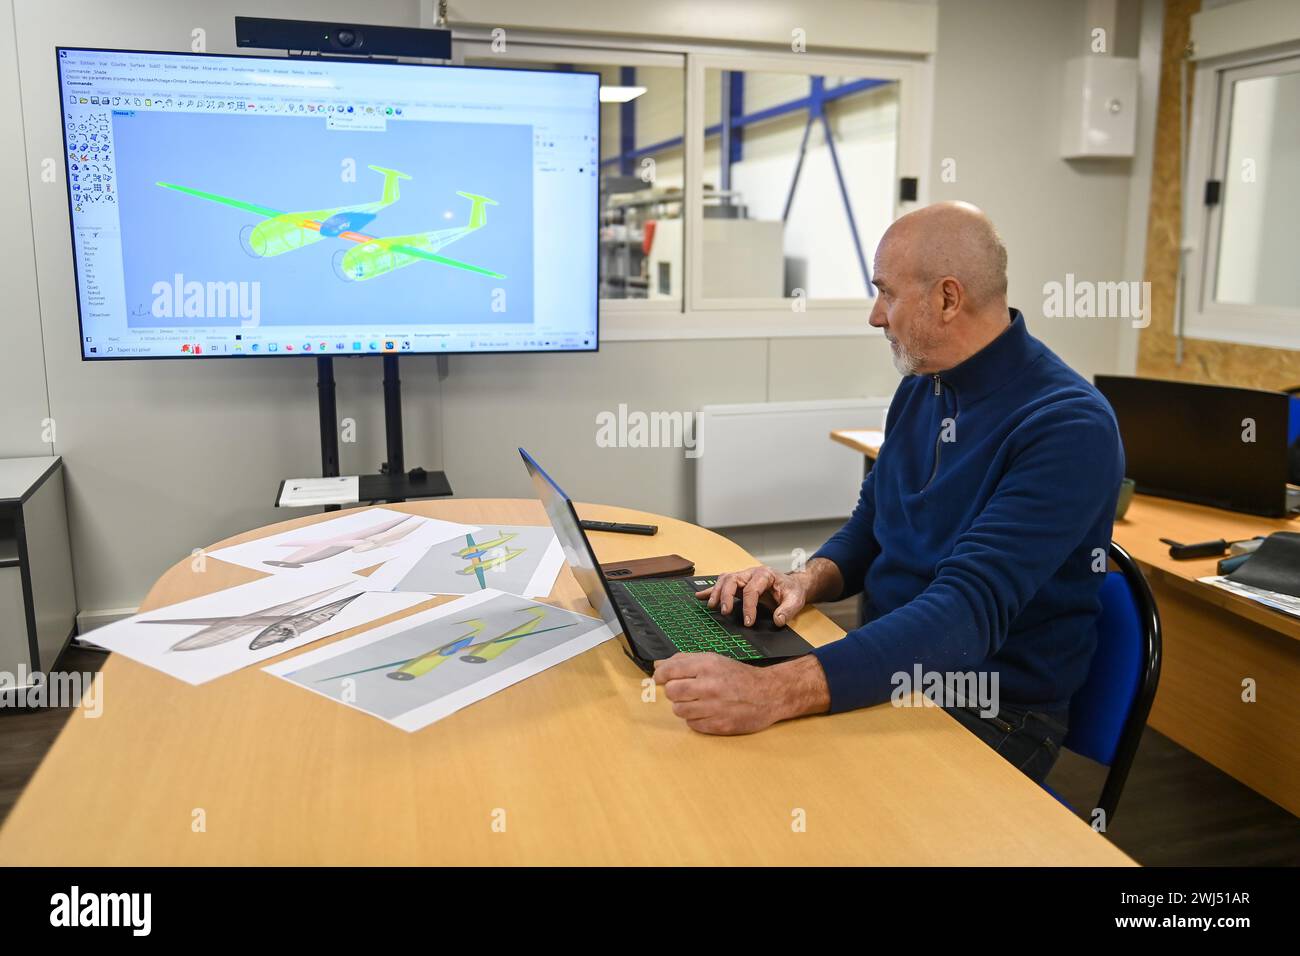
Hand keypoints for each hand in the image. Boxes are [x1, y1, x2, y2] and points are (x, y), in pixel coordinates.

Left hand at [653, 653, 829, 734]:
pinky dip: (696, 719)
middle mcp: (710, 685)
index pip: (670, 671)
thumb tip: (658, 666)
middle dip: (673, 692)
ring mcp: (715, 707)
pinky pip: (692, 724)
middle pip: (671, 692)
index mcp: (708, 665)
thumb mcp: (714, 660)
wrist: (769, 694)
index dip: (660, 676)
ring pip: (679, 710)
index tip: (659, 679)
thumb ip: (684, 661)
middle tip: (683, 691)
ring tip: (697, 702)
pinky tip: (707, 712)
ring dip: (683, 707)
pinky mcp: (719, 725)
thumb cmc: (739, 676)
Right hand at [695, 565, 808, 627]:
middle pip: (733, 580)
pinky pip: (722, 583)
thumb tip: (778, 620)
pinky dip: (710, 590)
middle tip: (725, 612)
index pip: (752, 589)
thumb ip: (788, 610)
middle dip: (726, 595)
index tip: (748, 622)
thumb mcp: (796, 600)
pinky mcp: (738, 583)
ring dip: (716, 592)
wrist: (791, 584)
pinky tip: (700, 596)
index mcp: (765, 575)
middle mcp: (751, 573)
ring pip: (725, 579)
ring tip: (711, 606)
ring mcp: (743, 577)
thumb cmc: (791, 590)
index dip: (749, 607)